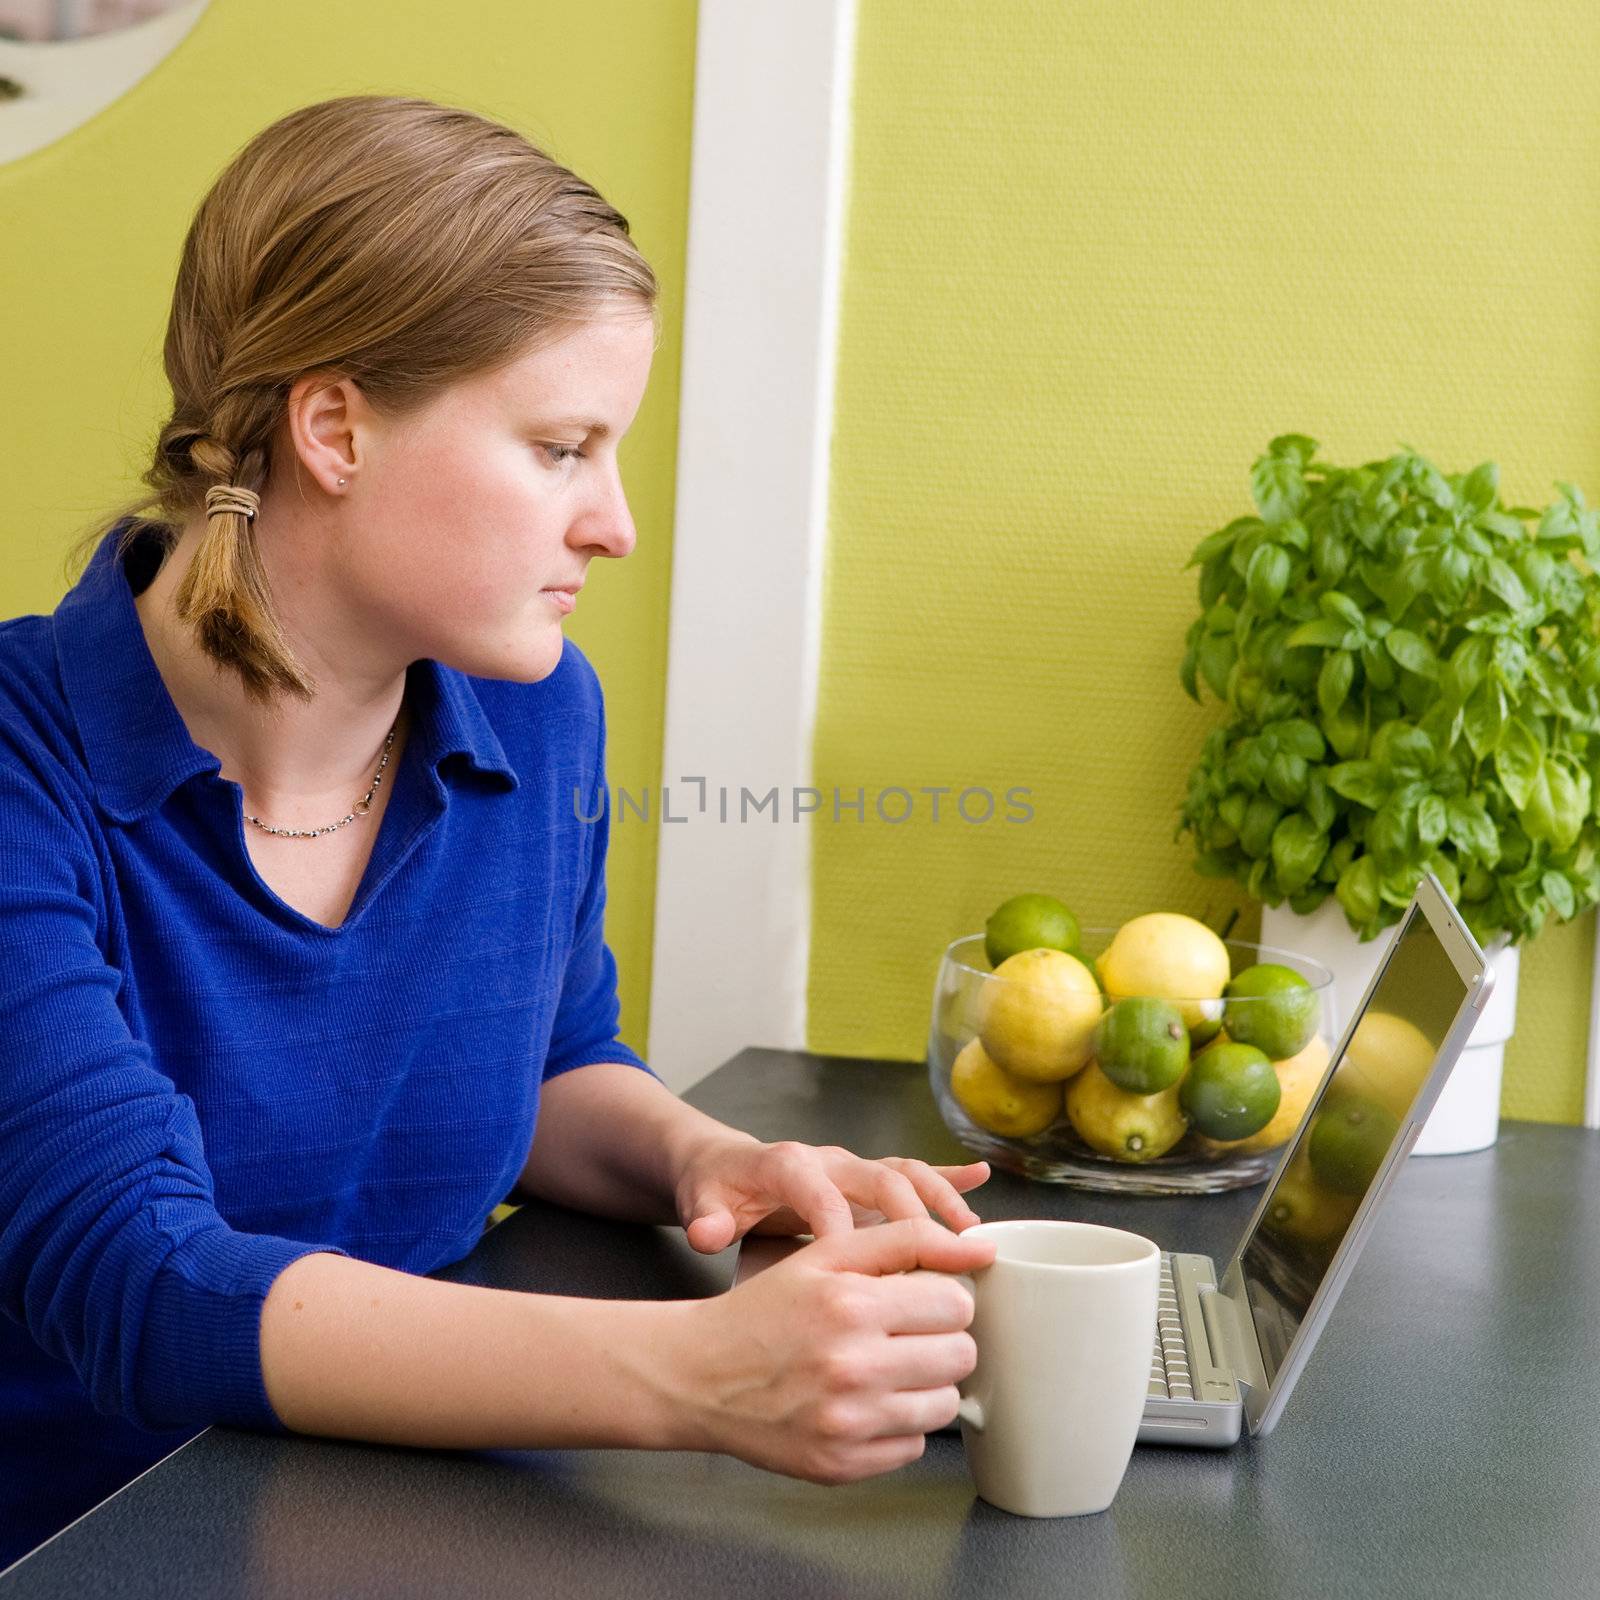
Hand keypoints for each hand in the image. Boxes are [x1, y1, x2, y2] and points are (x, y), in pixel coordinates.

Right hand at [665, 1216, 997, 1483]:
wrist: (700, 1374)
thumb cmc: (765, 1308)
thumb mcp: (825, 1256)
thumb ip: (906, 1239)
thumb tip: (980, 1247)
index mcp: (852, 1305)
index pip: (957, 1304)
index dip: (943, 1298)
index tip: (918, 1300)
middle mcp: (853, 1367)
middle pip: (960, 1356)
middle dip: (940, 1339)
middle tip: (903, 1334)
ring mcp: (849, 1423)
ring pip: (946, 1405)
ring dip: (925, 1384)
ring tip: (884, 1368)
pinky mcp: (843, 1465)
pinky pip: (913, 1445)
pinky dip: (898, 1424)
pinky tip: (863, 1402)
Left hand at [674, 1134, 990, 1252]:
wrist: (723, 1165)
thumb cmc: (717, 1188)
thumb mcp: (701, 1202)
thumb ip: (706, 1219)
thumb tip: (707, 1233)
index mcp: (787, 1164)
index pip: (819, 1192)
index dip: (840, 1225)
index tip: (861, 1269)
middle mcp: (827, 1159)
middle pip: (877, 1179)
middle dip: (911, 1215)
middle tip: (942, 1255)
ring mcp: (851, 1166)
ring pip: (904, 1174)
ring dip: (940, 1202)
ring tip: (972, 1236)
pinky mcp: (866, 1177)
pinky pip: (913, 1172)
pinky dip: (948, 1176)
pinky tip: (982, 1181)